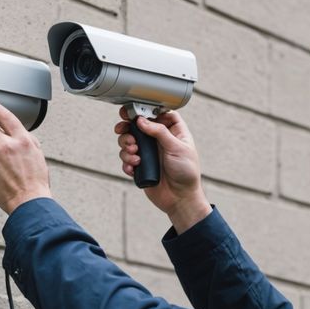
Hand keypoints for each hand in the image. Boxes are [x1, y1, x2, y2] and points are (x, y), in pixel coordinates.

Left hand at [0, 93, 51, 213]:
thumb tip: (14, 131)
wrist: (29, 202)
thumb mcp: (37, 153)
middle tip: (2, 144)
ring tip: (5, 164)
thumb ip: (24, 138)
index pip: (4, 116)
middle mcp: (5, 147)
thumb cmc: (36, 180)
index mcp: (22, 140)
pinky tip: (2, 173)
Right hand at [115, 108, 210, 232]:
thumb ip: (159, 132)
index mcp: (172, 132)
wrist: (180, 198)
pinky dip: (126, 162)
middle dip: (128, 128)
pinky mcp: (141, 167)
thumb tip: (142, 120)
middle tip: (122, 130)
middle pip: (138, 126)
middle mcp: (159, 141)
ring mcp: (148, 153)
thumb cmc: (187, 173)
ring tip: (134, 154)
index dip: (147, 110)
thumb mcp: (177, 148)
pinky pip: (127, 160)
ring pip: (129, 142)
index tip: (135, 111)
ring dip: (126, 146)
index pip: (159, 114)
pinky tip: (133, 167)